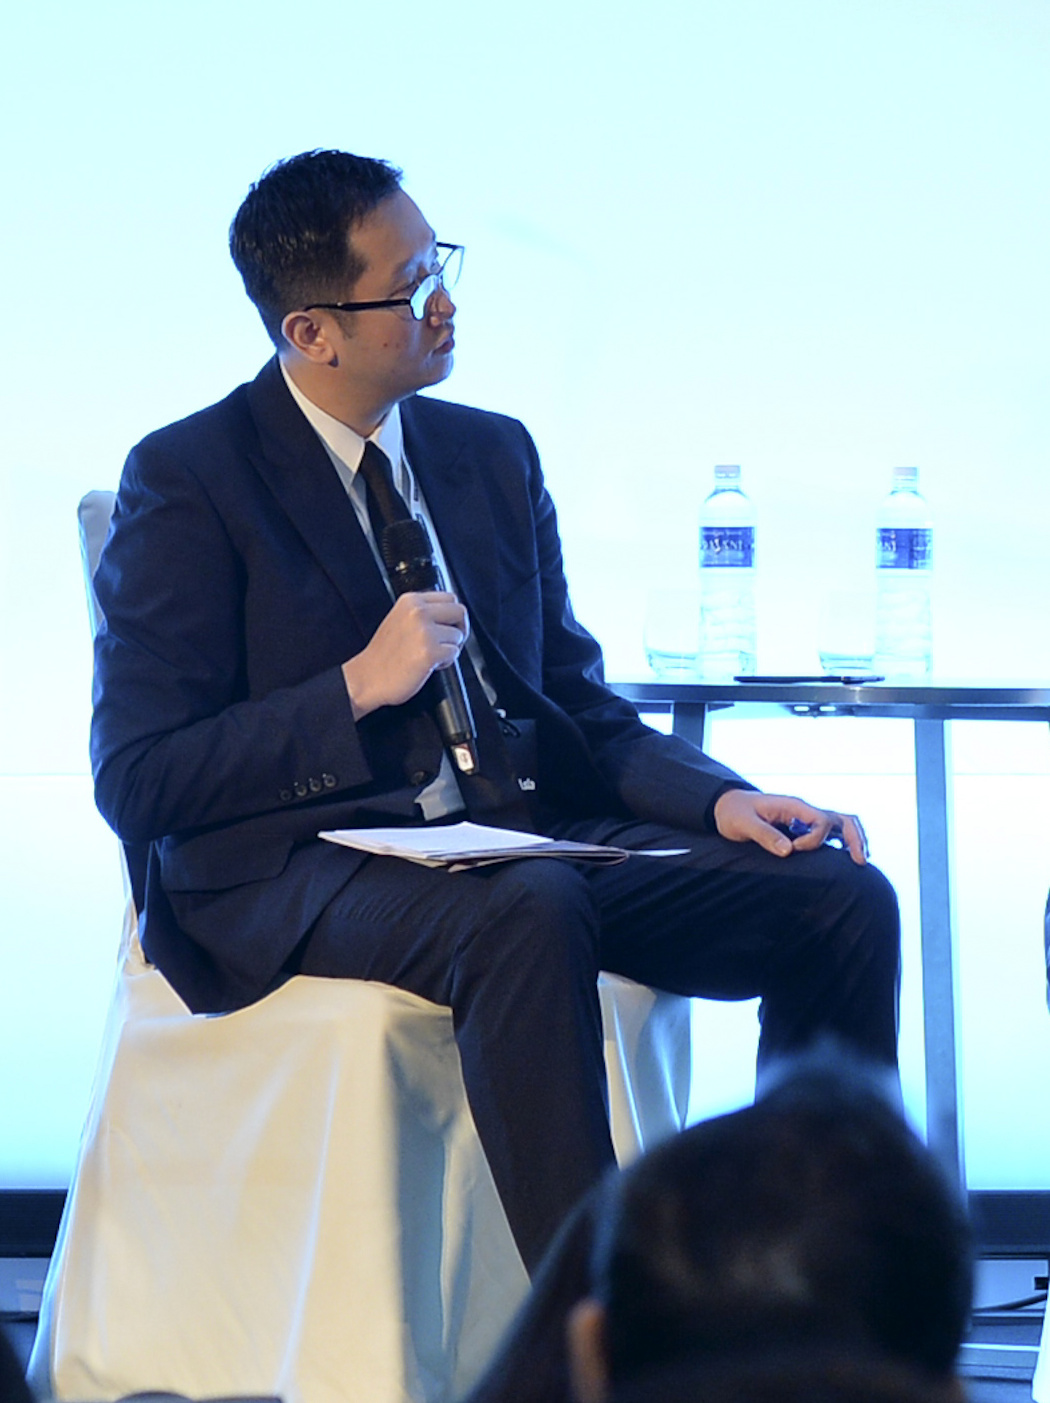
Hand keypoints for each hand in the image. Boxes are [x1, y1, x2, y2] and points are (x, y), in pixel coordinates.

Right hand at [341, 591, 467, 718]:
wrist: (367, 678)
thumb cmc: (383, 655)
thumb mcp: (399, 619)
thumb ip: (422, 612)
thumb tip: (449, 614)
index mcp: (411, 601)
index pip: (450, 597)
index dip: (453, 615)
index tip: (449, 626)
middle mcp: (418, 612)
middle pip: (460, 611)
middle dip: (459, 629)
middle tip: (449, 642)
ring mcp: (425, 631)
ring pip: (458, 636)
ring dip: (450, 648)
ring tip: (431, 656)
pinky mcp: (430, 652)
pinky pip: (454, 653)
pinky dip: (446, 662)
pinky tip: (429, 665)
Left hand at [713, 788, 868, 865]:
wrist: (726, 806)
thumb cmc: (733, 813)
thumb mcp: (743, 824)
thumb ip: (765, 835)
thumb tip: (788, 850)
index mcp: (793, 806)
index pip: (820, 821)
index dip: (814, 839)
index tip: (794, 850)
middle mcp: (803, 810)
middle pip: (842, 819)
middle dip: (854, 838)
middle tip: (861, 861)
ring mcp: (804, 819)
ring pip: (840, 825)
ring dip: (853, 840)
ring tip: (860, 861)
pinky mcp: (801, 828)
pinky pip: (829, 833)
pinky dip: (842, 843)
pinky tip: (843, 860)